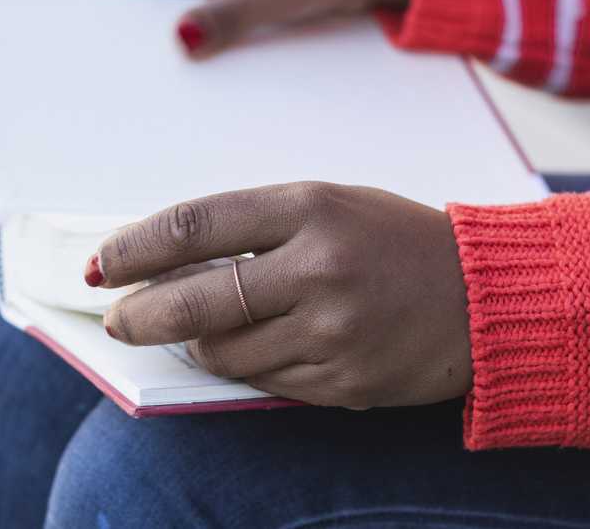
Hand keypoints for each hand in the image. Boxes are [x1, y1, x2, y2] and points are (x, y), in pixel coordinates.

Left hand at [86, 182, 471, 408]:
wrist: (484, 295)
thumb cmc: (399, 241)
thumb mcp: (333, 206)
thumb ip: (258, 229)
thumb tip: (171, 266)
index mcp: (313, 208)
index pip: (197, 226)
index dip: (136, 247)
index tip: (105, 263)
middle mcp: (320, 269)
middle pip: (197, 302)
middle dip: (141, 315)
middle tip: (117, 319)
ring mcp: (334, 332)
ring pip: (225, 353)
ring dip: (198, 345)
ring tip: (197, 333)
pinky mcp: (345, 383)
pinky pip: (266, 383)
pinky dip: (248, 367)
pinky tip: (258, 348)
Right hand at [101, 0, 408, 56]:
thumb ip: (224, 17)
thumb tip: (180, 43)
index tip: (93, 41)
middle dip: (144, 33)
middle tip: (130, 77)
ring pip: (187, 14)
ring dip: (183, 43)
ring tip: (166, 87)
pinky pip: (216, 24)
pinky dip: (211, 46)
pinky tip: (206, 80)